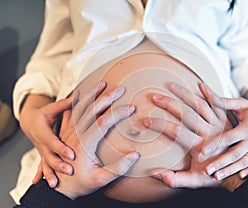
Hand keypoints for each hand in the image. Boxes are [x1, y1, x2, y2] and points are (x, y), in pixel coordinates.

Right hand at [19, 94, 75, 187]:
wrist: (30, 122)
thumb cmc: (44, 114)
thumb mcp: (52, 108)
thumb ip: (64, 104)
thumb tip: (78, 95)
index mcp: (43, 132)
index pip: (53, 142)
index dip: (61, 148)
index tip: (72, 155)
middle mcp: (42, 144)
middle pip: (49, 156)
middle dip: (59, 164)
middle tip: (70, 170)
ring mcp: (42, 151)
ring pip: (45, 164)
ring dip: (50, 174)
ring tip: (55, 184)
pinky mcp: (44, 155)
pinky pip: (43, 167)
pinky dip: (42, 175)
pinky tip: (43, 183)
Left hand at [55, 82, 138, 198]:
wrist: (59, 188)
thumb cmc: (80, 184)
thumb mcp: (101, 180)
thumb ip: (118, 167)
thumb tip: (135, 154)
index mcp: (85, 144)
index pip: (103, 122)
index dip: (118, 113)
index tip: (131, 107)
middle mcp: (75, 135)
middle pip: (91, 110)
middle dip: (107, 97)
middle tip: (120, 88)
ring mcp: (69, 132)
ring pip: (79, 107)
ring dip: (91, 94)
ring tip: (102, 83)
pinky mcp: (65, 132)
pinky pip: (69, 112)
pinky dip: (74, 100)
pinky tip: (79, 92)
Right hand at [143, 82, 231, 187]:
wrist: (237, 173)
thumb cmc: (213, 176)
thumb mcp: (194, 182)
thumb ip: (175, 179)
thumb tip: (155, 174)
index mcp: (200, 146)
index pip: (177, 131)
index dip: (161, 125)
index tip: (147, 121)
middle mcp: (209, 133)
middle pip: (187, 114)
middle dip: (169, 104)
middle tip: (155, 97)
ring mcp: (218, 124)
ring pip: (200, 105)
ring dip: (185, 94)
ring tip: (171, 85)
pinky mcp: (225, 120)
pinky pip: (217, 103)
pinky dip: (210, 93)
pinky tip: (200, 83)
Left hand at [199, 83, 247, 178]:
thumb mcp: (240, 104)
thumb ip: (221, 101)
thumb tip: (202, 87)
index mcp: (246, 128)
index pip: (228, 138)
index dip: (215, 145)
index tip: (202, 152)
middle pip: (234, 154)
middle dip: (220, 163)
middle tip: (206, 170)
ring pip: (243, 163)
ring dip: (230, 170)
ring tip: (216, 177)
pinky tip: (240, 177)